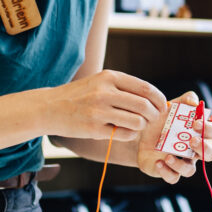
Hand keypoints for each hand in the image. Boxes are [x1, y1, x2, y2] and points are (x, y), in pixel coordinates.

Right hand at [50, 70, 164, 141]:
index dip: (159, 100)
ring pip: (137, 121)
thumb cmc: (81, 95)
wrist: (50, 107)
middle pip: (144, 106)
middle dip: (154, 115)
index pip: (145, 88)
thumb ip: (124, 88)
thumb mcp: (100, 82)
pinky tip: (123, 131)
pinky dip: (129, 134)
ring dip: (142, 126)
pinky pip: (124, 134)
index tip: (162, 107)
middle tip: (153, 119)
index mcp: (110, 77)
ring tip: (135, 125)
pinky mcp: (94, 129)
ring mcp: (99, 111)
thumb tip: (155, 98)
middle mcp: (105, 92)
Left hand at [137, 90, 211, 184]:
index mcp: (198, 132)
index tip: (195, 123)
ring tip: (168, 155)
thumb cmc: (161, 119)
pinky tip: (159, 162)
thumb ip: (185, 100)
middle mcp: (194, 149)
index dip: (208, 128)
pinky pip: (173, 178)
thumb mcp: (172, 106)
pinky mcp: (169, 171)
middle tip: (191, 141)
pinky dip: (167, 171)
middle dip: (204, 148)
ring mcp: (182, 162)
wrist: (140, 132)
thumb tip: (194, 102)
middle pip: (210, 154)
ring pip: (190, 170)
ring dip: (181, 164)